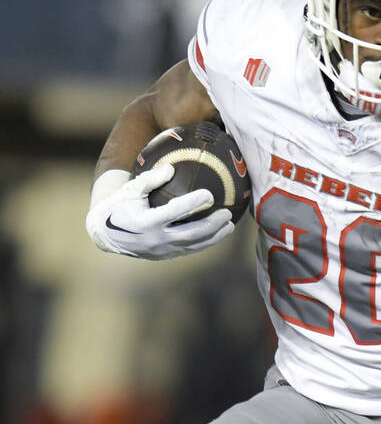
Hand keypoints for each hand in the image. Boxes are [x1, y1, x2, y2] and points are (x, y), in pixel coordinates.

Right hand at [85, 165, 234, 259]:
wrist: (106, 234)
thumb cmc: (120, 206)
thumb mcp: (130, 190)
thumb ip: (149, 179)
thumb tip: (171, 167)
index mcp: (146, 222)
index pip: (174, 212)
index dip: (193, 203)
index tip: (209, 194)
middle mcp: (155, 239)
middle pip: (190, 233)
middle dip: (212, 225)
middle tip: (227, 214)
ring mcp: (162, 250)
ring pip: (193, 245)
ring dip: (214, 237)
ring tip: (230, 225)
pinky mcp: (165, 256)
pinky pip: (189, 249)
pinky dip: (205, 242)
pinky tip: (219, 234)